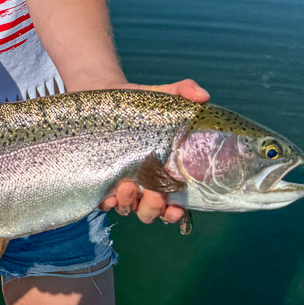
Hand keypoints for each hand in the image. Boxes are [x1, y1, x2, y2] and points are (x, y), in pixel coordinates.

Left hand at [100, 78, 208, 223]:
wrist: (105, 94)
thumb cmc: (141, 102)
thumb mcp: (163, 94)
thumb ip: (184, 92)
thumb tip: (202, 96)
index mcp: (163, 173)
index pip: (173, 203)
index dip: (175, 212)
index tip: (176, 209)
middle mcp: (143, 184)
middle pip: (150, 212)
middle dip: (154, 207)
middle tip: (154, 191)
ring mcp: (121, 184)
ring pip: (127, 208)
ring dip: (129, 204)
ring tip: (128, 186)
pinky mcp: (100, 179)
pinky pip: (103, 202)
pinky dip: (107, 203)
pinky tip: (108, 195)